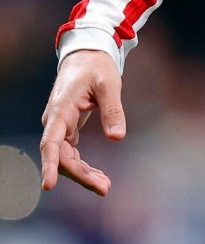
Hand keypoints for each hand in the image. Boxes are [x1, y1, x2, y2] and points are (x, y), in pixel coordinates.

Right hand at [40, 49, 125, 195]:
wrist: (87, 55)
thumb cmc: (96, 67)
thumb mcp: (109, 84)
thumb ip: (113, 110)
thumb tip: (118, 138)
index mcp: (61, 110)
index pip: (50, 143)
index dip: (49, 165)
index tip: (48, 186)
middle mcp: (55, 121)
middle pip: (61, 156)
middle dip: (80, 174)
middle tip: (105, 188)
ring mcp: (60, 125)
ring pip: (65, 157)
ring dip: (83, 173)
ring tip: (105, 186)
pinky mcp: (67, 128)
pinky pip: (70, 152)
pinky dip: (83, 165)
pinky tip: (98, 175)